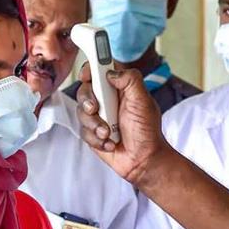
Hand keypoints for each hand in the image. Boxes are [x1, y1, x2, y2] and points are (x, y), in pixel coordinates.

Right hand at [75, 64, 169, 185]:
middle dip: (87, 100)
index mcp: (120, 88)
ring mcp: (99, 116)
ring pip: (81, 112)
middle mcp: (107, 100)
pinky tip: (110, 142)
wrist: (144, 160)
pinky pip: (83, 131)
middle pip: (84, 90)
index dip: (91, 68)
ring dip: (95, 124)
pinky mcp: (93, 133)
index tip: (87, 74)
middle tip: (95, 109)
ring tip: (109, 133)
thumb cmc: (147, 131)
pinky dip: (97, 139)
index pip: (100, 70)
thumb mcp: (143, 101)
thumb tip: (111, 72)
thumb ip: (130, 80)